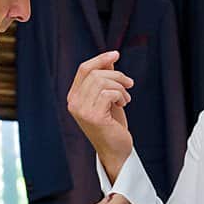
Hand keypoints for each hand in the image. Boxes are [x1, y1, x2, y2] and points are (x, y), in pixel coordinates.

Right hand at [67, 51, 133, 180]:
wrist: (116, 150)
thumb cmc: (112, 124)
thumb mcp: (108, 97)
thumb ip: (106, 79)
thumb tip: (110, 58)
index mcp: (74, 97)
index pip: (84, 69)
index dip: (100, 59)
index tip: (116, 53)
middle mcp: (74, 103)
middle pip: (95, 73)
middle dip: (117, 75)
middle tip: (129, 84)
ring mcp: (82, 110)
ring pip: (103, 82)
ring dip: (120, 87)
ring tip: (126, 98)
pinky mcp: (93, 116)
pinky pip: (109, 93)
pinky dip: (121, 95)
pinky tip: (124, 104)